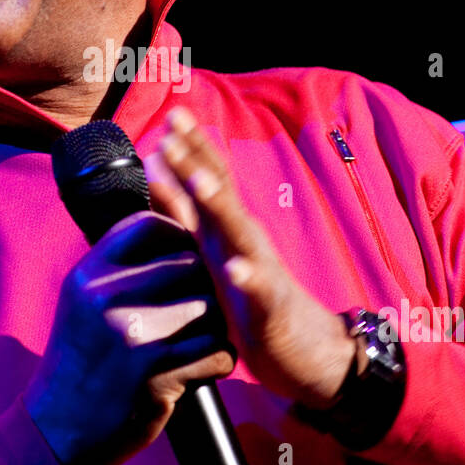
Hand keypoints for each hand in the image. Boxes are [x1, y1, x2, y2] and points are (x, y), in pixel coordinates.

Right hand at [24, 211, 237, 464]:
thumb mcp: (81, 302)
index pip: (149, 226)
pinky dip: (219, 360)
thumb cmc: (79, 362)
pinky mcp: (157, 373)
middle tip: (200, 309)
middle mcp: (108, 298)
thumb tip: (168, 229)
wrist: (57, 431)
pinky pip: (217, 350)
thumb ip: (117, 268)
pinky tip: (203, 368)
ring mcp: (133, 335)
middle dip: (205, 285)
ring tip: (202, 340)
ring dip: (216, 324)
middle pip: (190, 264)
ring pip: (210, 306)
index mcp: (89, 275)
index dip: (178, 235)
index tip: (186, 258)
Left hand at [146, 107, 356, 410]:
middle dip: (197, 155)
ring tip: (198, 179)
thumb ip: (185, 212)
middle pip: (221, 190)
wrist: (307, 351)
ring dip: (219, 204)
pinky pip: (259, 291)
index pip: (210, 177)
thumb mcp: (213, 250)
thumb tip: (156, 169)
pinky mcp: (270, 308)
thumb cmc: (251, 299)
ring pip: (239, 233)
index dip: (190, 146)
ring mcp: (260, 270)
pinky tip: (237, 269)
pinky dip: (248, 278)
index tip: (169, 113)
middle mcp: (244, 240)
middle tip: (175, 120)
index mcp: (227, 228)